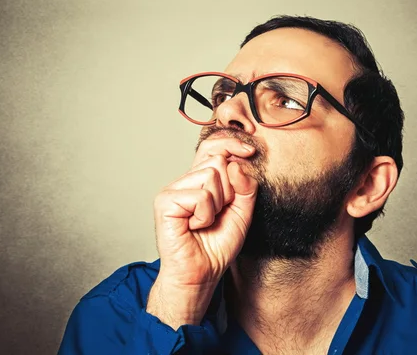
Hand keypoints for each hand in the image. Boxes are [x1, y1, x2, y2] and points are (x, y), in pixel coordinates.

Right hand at [146, 137, 257, 327]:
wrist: (201, 274)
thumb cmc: (217, 245)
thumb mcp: (242, 212)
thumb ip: (245, 187)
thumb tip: (236, 163)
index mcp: (201, 179)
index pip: (214, 146)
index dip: (232, 143)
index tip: (250, 151)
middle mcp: (186, 179)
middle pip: (218, 160)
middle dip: (229, 189)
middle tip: (219, 212)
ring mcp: (173, 189)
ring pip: (211, 175)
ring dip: (217, 204)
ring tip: (205, 221)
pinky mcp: (165, 201)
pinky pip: (201, 196)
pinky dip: (205, 215)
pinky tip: (194, 227)